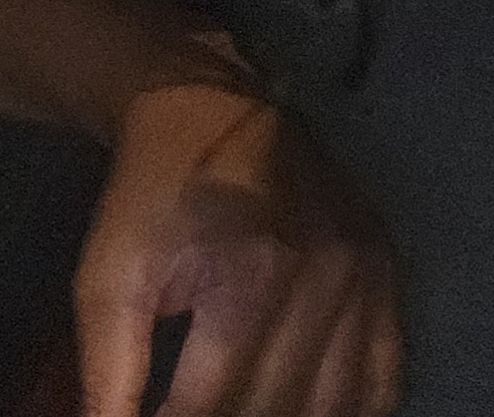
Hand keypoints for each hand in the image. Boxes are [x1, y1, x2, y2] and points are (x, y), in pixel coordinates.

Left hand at [73, 77, 402, 416]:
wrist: (216, 107)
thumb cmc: (155, 194)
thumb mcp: (108, 281)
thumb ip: (109, 379)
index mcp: (251, 283)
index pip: (207, 412)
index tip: (149, 416)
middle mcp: (324, 284)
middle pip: (270, 413)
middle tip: (188, 401)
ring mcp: (365, 279)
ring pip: (331, 406)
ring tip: (241, 402)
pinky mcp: (384, 272)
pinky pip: (384, 377)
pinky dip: (347, 408)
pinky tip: (308, 408)